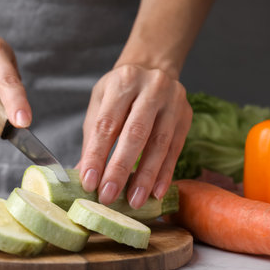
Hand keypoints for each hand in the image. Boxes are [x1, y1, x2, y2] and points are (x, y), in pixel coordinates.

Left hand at [77, 64, 191, 208]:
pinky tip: (156, 193)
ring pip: (159, 144)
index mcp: (123, 81)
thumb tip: (83, 174)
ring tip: (133, 201)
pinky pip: (175, 149)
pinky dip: (165, 173)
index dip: (97, 155)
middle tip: (108, 196)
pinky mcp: (186, 116)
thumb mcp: (101, 103)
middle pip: (135, 133)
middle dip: (120, 169)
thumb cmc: (121, 90)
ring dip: (146, 177)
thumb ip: (93, 137)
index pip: (107, 123)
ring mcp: (173, 101)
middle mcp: (151, 88)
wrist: (153, 68)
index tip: (88, 182)